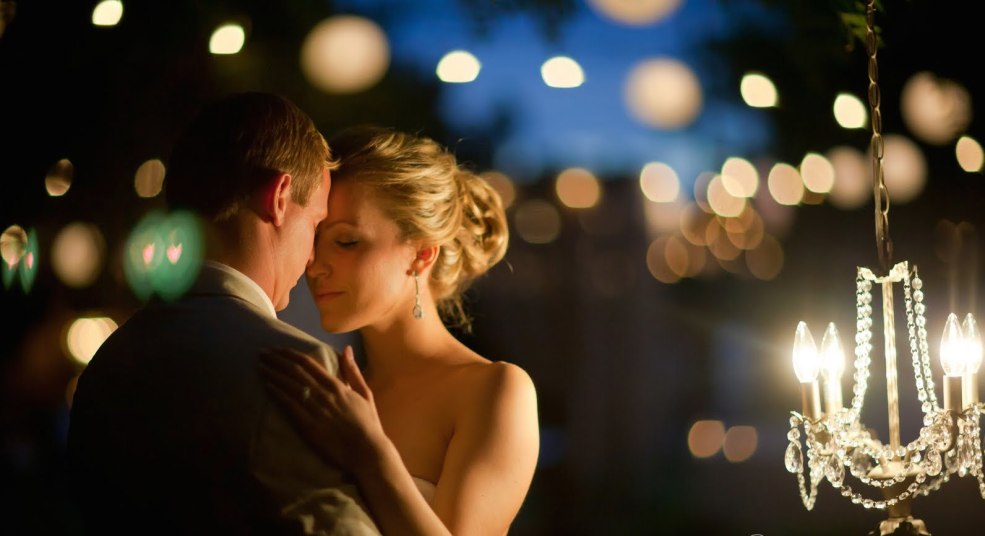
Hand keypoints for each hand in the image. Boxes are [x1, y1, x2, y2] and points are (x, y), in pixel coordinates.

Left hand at [258, 346, 385, 469]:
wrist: (366, 451)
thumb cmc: (368, 424)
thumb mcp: (365, 393)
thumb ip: (353, 371)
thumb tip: (346, 349)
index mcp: (336, 385)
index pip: (309, 364)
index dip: (291, 355)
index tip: (278, 349)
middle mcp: (323, 393)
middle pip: (294, 372)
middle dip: (276, 360)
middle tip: (262, 353)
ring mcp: (315, 409)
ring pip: (289, 386)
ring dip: (272, 374)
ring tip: (259, 367)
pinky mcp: (308, 425)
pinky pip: (289, 406)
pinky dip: (277, 394)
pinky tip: (267, 386)